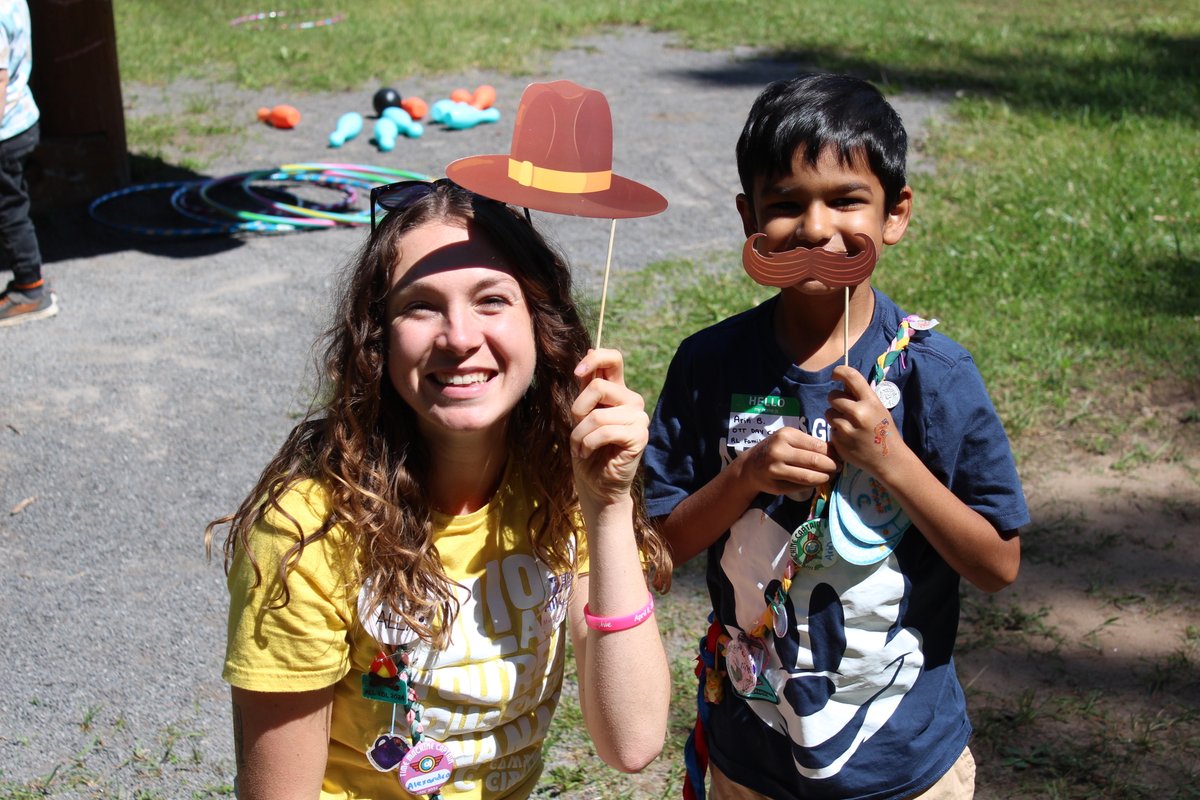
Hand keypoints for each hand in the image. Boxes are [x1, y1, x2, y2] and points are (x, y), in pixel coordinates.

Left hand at [570, 349, 647, 510]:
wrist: (595, 484)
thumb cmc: (586, 450)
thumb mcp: (580, 414)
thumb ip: (586, 387)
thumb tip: (590, 351)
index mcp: (617, 391)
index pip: (613, 359)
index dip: (595, 359)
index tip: (577, 373)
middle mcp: (631, 401)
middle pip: (598, 387)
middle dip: (578, 410)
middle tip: (578, 430)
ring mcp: (638, 418)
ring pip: (597, 414)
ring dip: (579, 434)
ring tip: (580, 448)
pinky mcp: (639, 436)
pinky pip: (604, 431)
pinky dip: (587, 444)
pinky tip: (588, 454)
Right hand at [737, 426, 839, 495]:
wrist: (750, 466)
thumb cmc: (774, 449)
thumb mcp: (788, 439)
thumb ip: (808, 443)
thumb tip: (836, 450)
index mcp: (785, 435)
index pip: (817, 445)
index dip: (833, 453)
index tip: (840, 457)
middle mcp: (779, 451)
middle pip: (815, 461)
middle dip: (832, 466)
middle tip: (839, 468)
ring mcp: (775, 469)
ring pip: (808, 476)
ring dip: (825, 478)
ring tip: (831, 476)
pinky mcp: (775, 485)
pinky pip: (800, 487)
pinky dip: (813, 485)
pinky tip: (817, 482)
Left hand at [826, 365, 904, 472]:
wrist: (889, 459)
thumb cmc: (884, 430)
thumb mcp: (878, 408)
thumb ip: (861, 396)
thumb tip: (843, 382)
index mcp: (870, 402)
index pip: (851, 376)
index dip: (839, 372)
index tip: (835, 375)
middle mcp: (858, 413)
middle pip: (833, 396)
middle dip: (836, 400)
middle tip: (845, 409)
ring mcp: (847, 429)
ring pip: (829, 413)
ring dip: (835, 416)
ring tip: (849, 425)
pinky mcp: (839, 442)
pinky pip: (831, 429)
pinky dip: (837, 432)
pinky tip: (850, 438)